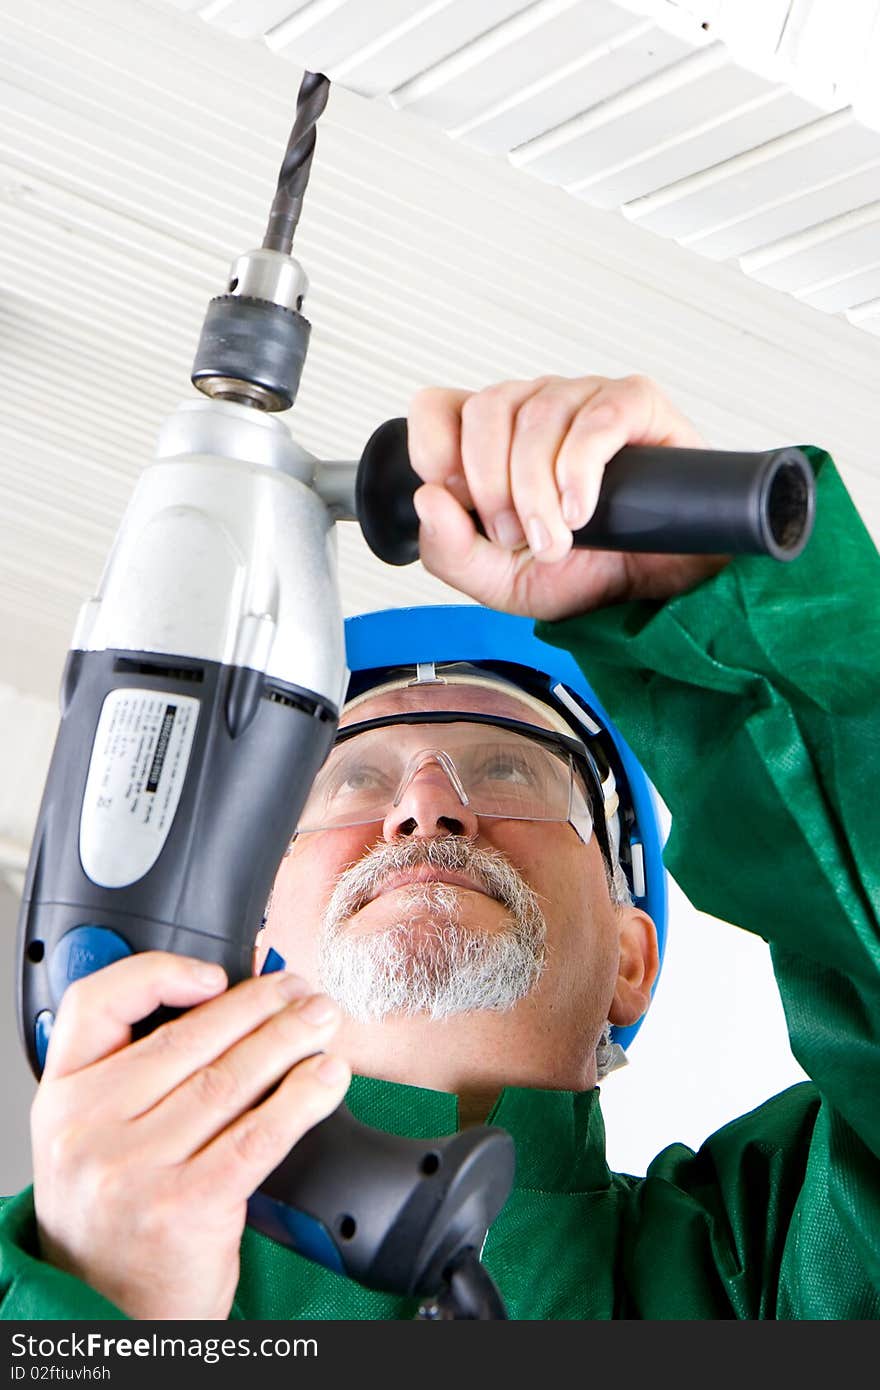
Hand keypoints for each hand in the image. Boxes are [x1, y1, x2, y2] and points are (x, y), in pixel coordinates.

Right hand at [31, 953, 349, 1320]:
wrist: (108, 1316)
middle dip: (258, 1006)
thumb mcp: (91, 1139)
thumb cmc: (112, 1222)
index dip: (160, 974)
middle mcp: (88, 1131)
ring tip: (321, 1022)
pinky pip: (256, 1136)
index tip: (214, 974)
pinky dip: (300, 1100)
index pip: (97, 1005)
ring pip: (228, 1081)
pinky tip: (326, 1079)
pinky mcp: (183, 1207)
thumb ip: (132, 1077)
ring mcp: (133, 1170)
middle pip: (188, 1040)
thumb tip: (226, 1007)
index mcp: (63, 1099)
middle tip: (301, 991)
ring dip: (289, 1042)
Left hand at [408, 373, 730, 620]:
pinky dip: (580, 469)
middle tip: (513, 536)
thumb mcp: (499, 582)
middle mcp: (534, 408)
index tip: (453, 496)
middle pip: (487, 409)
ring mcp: (584, 399)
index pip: (438, 406)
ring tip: (555, 539)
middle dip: (491, 484)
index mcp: (492, 440)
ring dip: (537, 490)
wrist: (655, 590)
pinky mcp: (636, 404)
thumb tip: (428, 500)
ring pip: (539, 415)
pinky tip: (581, 511)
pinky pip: (597, 418)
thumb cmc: (584, 573)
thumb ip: (451, 551)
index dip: (433, 444)